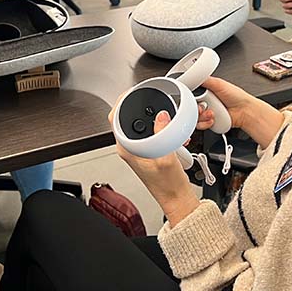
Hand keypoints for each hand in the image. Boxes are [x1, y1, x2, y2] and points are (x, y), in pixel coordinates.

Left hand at [108, 107, 199, 225]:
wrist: (176, 199)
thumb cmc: (168, 186)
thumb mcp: (167, 159)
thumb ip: (164, 136)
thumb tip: (161, 117)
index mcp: (126, 149)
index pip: (115, 117)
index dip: (122, 101)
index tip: (133, 92)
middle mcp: (129, 147)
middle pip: (128, 116)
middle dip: (141, 105)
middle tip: (153, 99)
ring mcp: (139, 148)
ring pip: (141, 122)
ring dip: (153, 115)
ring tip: (165, 113)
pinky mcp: (149, 149)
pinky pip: (152, 130)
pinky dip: (162, 124)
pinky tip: (172, 128)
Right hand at [195, 77, 256, 131]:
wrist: (245, 111)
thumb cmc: (236, 96)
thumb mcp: (218, 83)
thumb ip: (204, 79)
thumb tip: (193, 75)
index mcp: (206, 92)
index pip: (191, 95)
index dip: (189, 97)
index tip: (191, 98)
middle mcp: (205, 103)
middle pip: (191, 107)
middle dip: (196, 108)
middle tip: (203, 107)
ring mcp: (207, 114)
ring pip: (194, 117)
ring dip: (202, 116)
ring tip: (212, 113)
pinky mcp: (209, 123)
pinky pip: (200, 125)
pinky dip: (205, 123)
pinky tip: (213, 118)